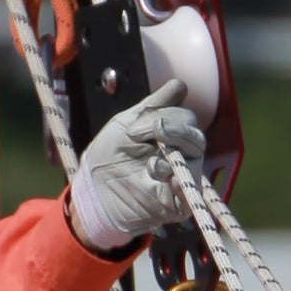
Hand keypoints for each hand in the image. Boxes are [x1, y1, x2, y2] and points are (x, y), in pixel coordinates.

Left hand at [64, 90, 206, 258]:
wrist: (93, 190)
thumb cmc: (110, 155)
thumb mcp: (126, 124)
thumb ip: (153, 106)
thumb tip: (180, 86)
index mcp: (172, 136)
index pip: (187, 119)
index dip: (166, 116)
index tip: (134, 128)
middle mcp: (182, 156)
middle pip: (196, 137)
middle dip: (172, 131)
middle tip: (138, 136)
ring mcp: (181, 179)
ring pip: (196, 160)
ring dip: (174, 153)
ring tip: (150, 163)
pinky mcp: (177, 204)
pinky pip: (191, 193)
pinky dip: (181, 182)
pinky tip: (159, 172)